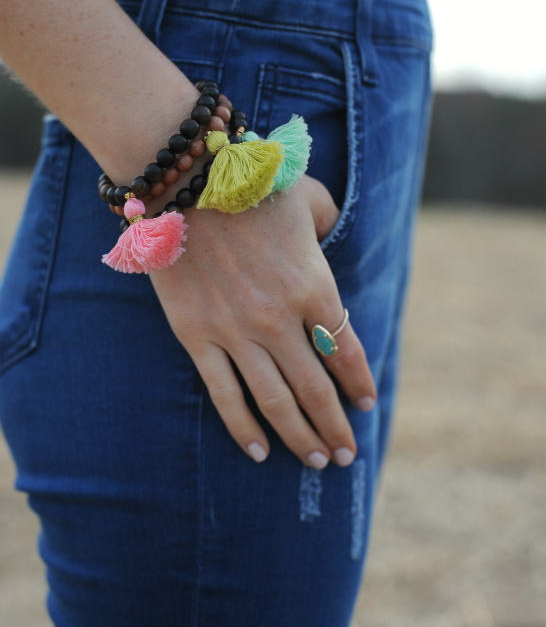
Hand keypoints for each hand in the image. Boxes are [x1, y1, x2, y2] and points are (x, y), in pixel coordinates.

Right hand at [150, 174, 376, 467]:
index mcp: (314, 284)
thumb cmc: (251, 183)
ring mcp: (236, 331)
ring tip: (315, 460)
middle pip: (316, 389)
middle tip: (345, 454)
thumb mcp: (308, 197)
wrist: (185, 181)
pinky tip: (257, 451)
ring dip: (299, 437)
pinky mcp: (196, 335)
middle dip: (335, 427)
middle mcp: (280, 318)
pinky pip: (224, 393)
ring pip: (275, 401)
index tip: (365, 405)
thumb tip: (332, 236)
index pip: (346, 350)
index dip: (359, 383)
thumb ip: (330, 221)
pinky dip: (242, 428)